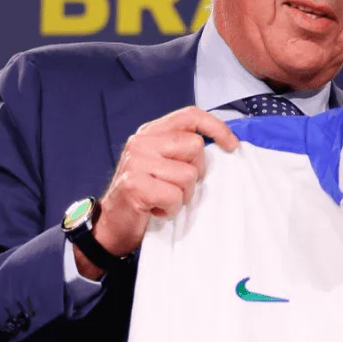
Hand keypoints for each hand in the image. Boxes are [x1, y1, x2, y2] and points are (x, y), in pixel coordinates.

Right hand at [75, 107, 237, 279]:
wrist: (111, 225)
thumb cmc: (144, 194)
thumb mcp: (162, 164)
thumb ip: (182, 149)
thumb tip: (223, 143)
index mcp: (150, 132)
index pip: (190, 116)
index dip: (216, 127)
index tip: (232, 145)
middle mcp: (141, 142)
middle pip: (195, 146)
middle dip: (195, 171)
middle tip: (176, 186)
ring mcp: (136, 162)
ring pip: (188, 174)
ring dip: (182, 194)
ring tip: (163, 199)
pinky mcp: (134, 185)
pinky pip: (174, 196)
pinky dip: (171, 208)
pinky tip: (156, 209)